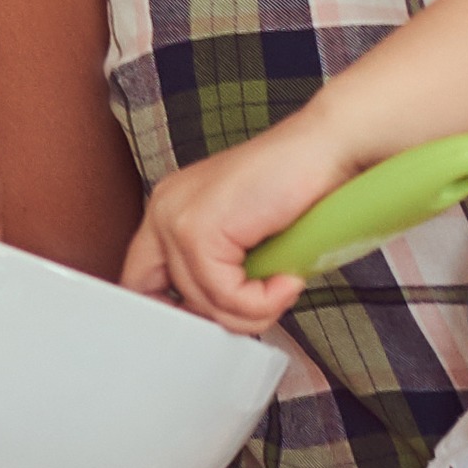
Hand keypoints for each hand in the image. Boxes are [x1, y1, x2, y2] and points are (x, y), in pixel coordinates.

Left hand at [118, 126, 363, 332]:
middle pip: (167, 302)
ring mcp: (178, 220)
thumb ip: (220, 269)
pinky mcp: (200, 231)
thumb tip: (218, 320)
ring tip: (283, 288)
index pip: (141, 282)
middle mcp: (164, 210)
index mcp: (169, 209)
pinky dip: (263, 300)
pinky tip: (287, 280)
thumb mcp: (244, 235)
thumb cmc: (298, 185)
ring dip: (252, 310)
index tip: (217, 318)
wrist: (327, 147)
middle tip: (259, 306)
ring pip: (203, 303)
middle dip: (220, 316)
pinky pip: (226, 296)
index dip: (175, 312)